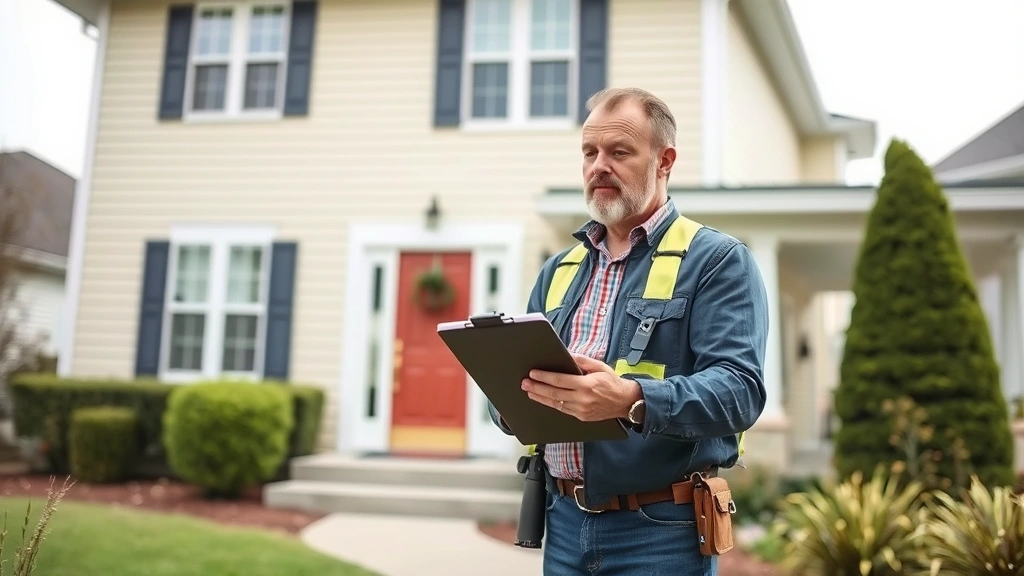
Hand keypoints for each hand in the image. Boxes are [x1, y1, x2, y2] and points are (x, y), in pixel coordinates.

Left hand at [522, 353, 641, 421]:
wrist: (625, 401)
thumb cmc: (612, 382)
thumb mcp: (598, 366)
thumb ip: (581, 360)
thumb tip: (565, 354)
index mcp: (586, 385)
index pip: (559, 380)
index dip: (544, 377)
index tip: (533, 373)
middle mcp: (582, 399)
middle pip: (553, 393)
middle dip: (536, 388)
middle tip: (525, 383)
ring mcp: (581, 410)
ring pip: (556, 404)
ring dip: (540, 397)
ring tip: (529, 392)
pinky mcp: (581, 417)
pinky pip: (563, 410)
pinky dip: (552, 404)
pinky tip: (544, 399)